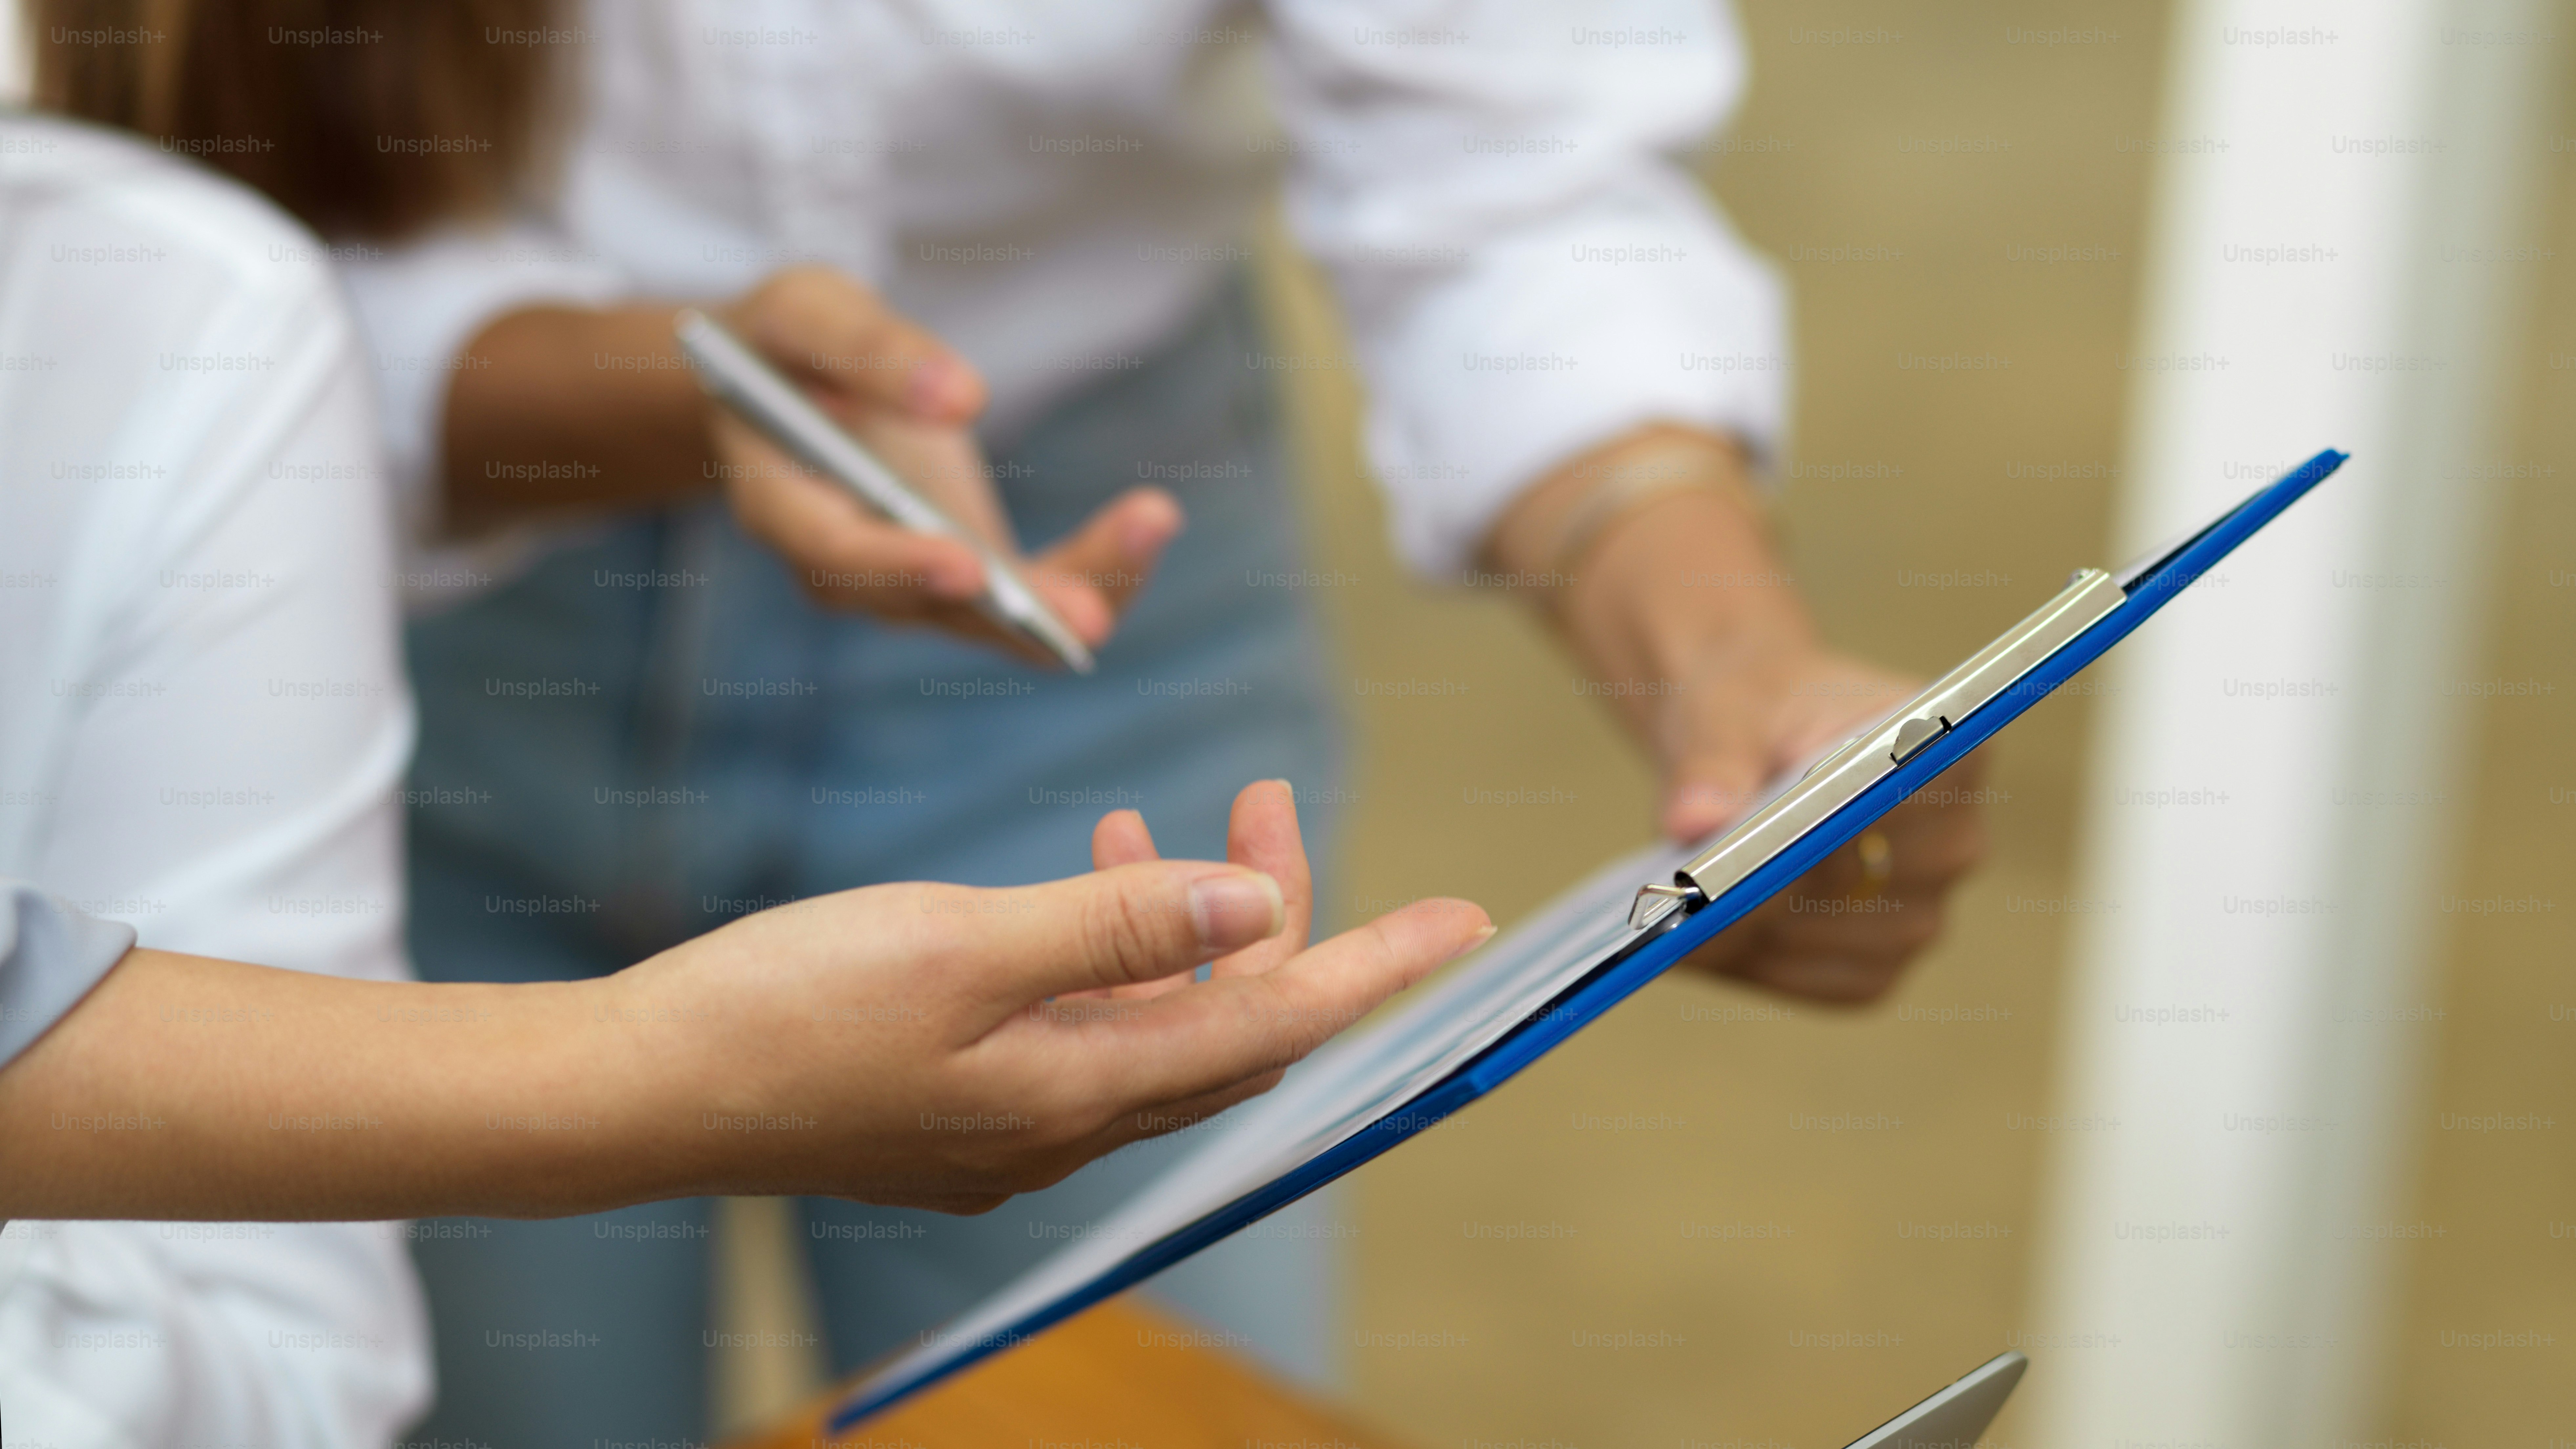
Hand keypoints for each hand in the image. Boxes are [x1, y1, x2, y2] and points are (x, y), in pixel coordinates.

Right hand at [621, 781, 1491, 1211]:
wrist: (642, 1090)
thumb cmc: (786, 1010)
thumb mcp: (961, 947)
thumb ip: (1116, 927)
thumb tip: (1258, 915)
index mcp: (1080, 1092)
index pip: (1276, 1025)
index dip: (1375, 967)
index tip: (1461, 921)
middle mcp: (1064, 1125)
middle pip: (1227, 1025)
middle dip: (1276, 918)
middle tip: (1269, 800)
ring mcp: (1011, 1123)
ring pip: (1156, 1020)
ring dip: (1188, 924)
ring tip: (1183, 821)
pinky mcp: (959, 1102)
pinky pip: (1085, 1025)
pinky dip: (1111, 948)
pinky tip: (1086, 869)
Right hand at [711, 265, 1183, 662]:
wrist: (783, 380)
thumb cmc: (784, 343)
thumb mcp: (807, 311)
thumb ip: (867, 349)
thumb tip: (959, 396)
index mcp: (782, 502)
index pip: (836, 553)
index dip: (899, 566)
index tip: (967, 568)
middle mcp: (843, 565)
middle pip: (928, 605)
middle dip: (1013, 611)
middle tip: (1088, 618)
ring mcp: (907, 579)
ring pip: (993, 616)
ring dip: (1075, 590)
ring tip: (1148, 531)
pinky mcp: (964, 570)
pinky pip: (1028, 594)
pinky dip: (1090, 569)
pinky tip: (1148, 524)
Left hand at [1484, 425, 1989, 1002]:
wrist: (1740, 714)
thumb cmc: (1737, 688)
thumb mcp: (1716, 698)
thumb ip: (1712, 754)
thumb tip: (1700, 827)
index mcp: (1949, 738)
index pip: (1927, 793)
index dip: (1852, 825)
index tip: (1770, 835)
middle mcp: (1960, 824)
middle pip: (1896, 889)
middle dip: (1788, 896)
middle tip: (1691, 895)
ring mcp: (1932, 899)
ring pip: (1867, 952)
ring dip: (1768, 945)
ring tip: (1684, 918)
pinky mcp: (1884, 952)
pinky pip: (1838, 986)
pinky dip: (1769, 974)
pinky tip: (1710, 945)